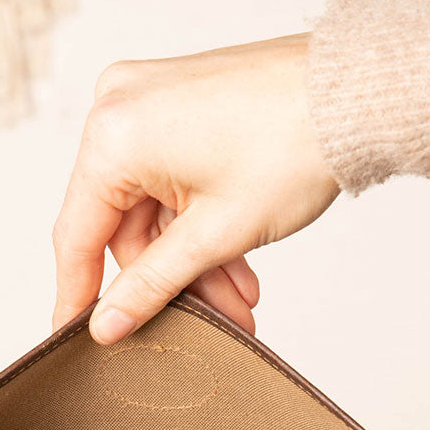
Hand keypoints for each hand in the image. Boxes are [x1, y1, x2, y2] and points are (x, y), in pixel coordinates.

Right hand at [52, 35, 339, 343]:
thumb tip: (107, 324)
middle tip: (213, 324)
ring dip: (195, 259)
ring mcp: (149, 99)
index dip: (78, 295)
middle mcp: (118, 107)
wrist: (354, 92)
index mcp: (113, 135)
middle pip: (124, 225)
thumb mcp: (215, 235)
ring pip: (154, 207)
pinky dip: (202, 221)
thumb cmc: (293, 145)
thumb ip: (151, 285)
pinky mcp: (179, 101)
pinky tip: (239, 263)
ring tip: (240, 301)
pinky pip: (172, 177)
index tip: (75, 337)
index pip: (77, 235)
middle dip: (172, 280)